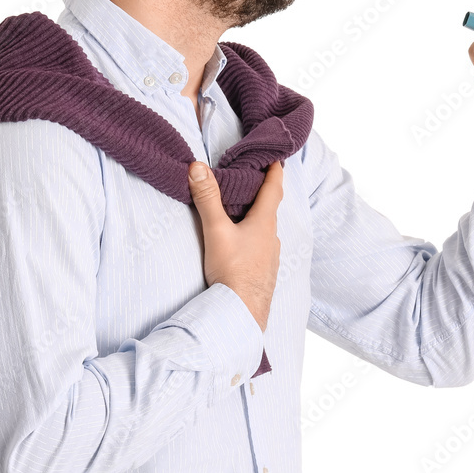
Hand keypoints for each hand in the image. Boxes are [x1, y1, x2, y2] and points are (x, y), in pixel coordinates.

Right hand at [187, 160, 282, 331]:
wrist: (243, 314)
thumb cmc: (233, 271)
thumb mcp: (216, 230)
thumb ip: (207, 199)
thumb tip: (197, 166)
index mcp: (264, 223)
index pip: (273, 190)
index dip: (274, 172)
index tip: (276, 159)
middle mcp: (271, 238)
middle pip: (269, 210)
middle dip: (262, 194)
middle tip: (253, 180)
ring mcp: (270, 258)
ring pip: (265, 231)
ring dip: (257, 218)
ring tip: (243, 212)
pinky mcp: (264, 274)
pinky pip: (261, 248)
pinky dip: (253, 238)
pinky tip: (243, 245)